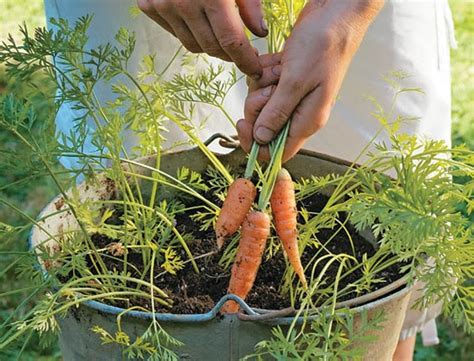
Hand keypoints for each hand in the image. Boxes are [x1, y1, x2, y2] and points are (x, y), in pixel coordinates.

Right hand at [137, 0, 266, 77]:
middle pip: (212, 48)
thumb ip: (250, 4)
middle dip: (230, 55)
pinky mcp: (148, 4)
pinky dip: (189, 33)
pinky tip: (199, 23)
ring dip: (210, 46)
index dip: (245, 60)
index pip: (231, 42)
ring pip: (192, 45)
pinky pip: (173, 32)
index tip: (254, 70)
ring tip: (222, 37)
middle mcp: (183, 3)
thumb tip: (258, 33)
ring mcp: (162, 5)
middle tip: (242, 53)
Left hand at [237, 0, 383, 160]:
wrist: (334, 14)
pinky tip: (279, 60)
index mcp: (307, 121)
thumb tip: (260, 139)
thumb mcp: (296, 81)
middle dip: (257, 104)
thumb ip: (277, 113)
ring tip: (281, 67)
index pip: (278, 151)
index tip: (244, 124)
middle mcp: (299, 112)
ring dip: (262, 83)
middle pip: (262, 125)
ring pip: (260, 102)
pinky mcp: (285, 79)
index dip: (256, 144)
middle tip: (270, 86)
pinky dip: (264, 69)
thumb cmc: (323, 46)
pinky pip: (262, 82)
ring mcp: (292, 95)